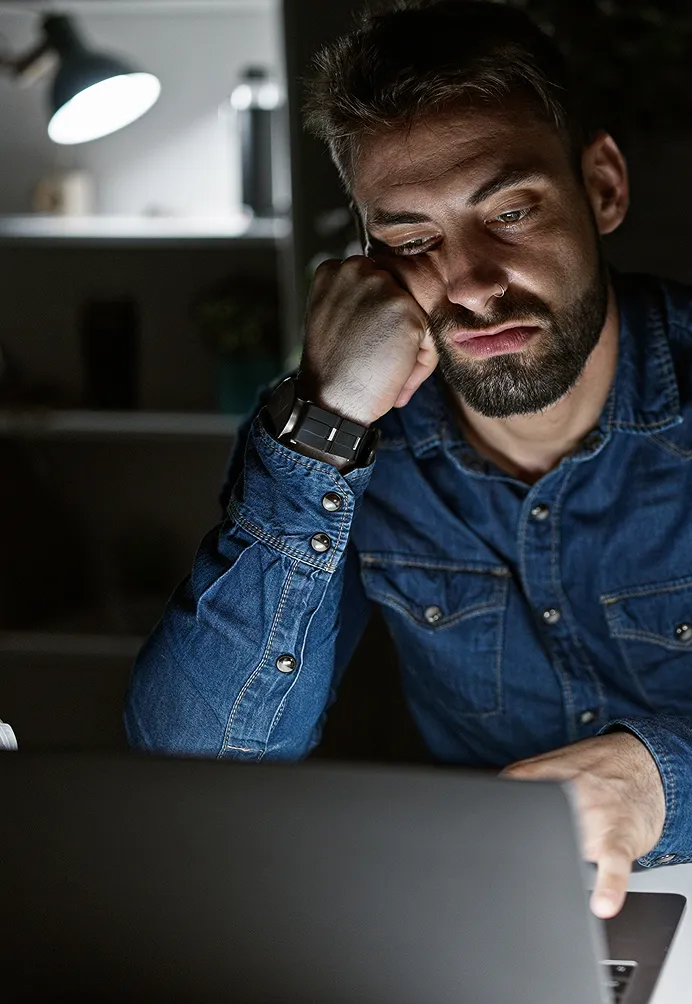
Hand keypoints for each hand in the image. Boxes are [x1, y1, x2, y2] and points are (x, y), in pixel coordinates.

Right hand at [298, 255, 436, 425]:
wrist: (333, 400)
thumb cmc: (333, 368)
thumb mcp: (333, 317)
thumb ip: (357, 296)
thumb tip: (391, 295)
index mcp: (335, 269)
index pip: (377, 283)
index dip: (378, 318)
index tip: (368, 343)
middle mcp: (357, 268)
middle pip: (398, 295)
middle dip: (397, 329)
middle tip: (378, 359)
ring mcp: (383, 288)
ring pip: (416, 315)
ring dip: (411, 347)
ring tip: (386, 370)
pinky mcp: (407, 310)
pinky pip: (430, 337)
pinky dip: (421, 363)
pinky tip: (396, 378)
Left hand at [500, 733, 665, 917]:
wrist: (645, 762)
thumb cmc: (594, 770)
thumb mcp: (550, 764)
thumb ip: (519, 783)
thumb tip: (482, 805)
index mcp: (541, 780)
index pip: (504, 807)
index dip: (489, 832)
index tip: (475, 850)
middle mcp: (565, 796)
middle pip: (531, 834)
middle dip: (524, 852)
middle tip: (521, 861)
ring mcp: (593, 817)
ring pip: (568, 849)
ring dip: (560, 863)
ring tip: (564, 861)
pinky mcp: (620, 836)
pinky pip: (614, 863)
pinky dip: (609, 885)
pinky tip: (602, 904)